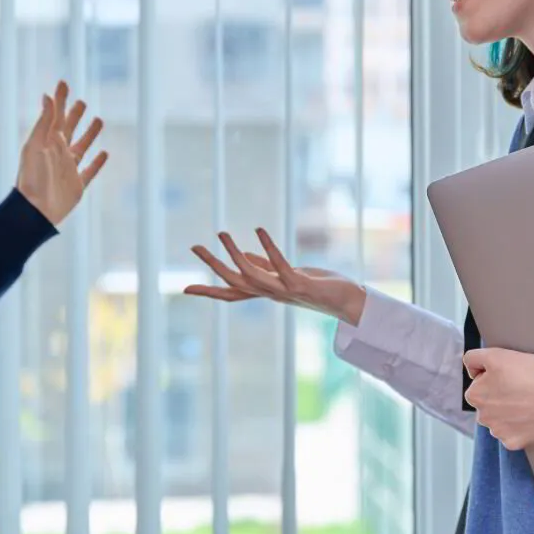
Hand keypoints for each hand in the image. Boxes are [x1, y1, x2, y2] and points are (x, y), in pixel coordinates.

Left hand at [16, 80, 107, 226]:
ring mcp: (69, 169)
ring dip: (90, 133)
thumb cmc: (32, 177)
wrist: (35, 211)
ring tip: (99, 120)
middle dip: (75, 114)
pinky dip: (97, 162)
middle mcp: (59, 153)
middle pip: (69, 129)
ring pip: (82, 146)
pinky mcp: (77, 185)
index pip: (56, 115)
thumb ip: (44, 122)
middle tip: (82, 101)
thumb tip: (47, 96)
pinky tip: (104, 153)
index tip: (63, 83)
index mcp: (48, 142)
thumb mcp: (36, 145)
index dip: (60, 99)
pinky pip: (89, 171)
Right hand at [184, 227, 366, 326]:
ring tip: (222, 233)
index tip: (185, 288)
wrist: (348, 303)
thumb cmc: (318, 288)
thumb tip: (244, 255)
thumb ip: (264, 266)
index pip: (230, 293)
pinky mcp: (299, 284)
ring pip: (251, 275)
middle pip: (233, 282)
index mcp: (265, 293)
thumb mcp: (287, 275)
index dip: (208, 291)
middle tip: (194, 247)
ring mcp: (283, 292)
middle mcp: (270, 295)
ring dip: (234, 253)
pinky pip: (279, 266)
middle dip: (213, 265)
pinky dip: (267, 248)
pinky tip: (258, 230)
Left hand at [463, 347, 533, 449]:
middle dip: (499, 396)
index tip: (510, 376)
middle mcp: (482, 417)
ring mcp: (498, 432)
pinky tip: (530, 417)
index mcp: (474, 395)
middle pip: (488, 402)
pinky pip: (513, 434)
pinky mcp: (514, 443)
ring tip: (528, 402)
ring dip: (509, 412)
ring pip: (499, 419)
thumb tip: (471, 370)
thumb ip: (473, 358)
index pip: (479, 383)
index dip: (495, 376)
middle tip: (521, 388)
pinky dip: (520, 427)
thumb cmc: (530, 374)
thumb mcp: (496, 354)